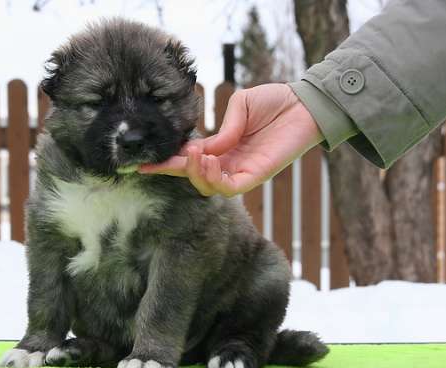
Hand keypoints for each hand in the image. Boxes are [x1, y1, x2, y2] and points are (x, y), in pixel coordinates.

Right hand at [139, 83, 323, 196]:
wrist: (303, 104)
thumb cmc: (273, 102)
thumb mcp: (239, 106)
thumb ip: (223, 127)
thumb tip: (208, 146)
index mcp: (222, 147)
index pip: (188, 160)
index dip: (165, 163)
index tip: (141, 163)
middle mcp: (229, 163)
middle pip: (194, 177)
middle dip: (176, 170)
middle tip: (171, 156)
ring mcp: (242, 171)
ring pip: (209, 186)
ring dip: (195, 173)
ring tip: (194, 155)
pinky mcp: (257, 176)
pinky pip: (230, 187)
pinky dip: (214, 178)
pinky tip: (209, 160)